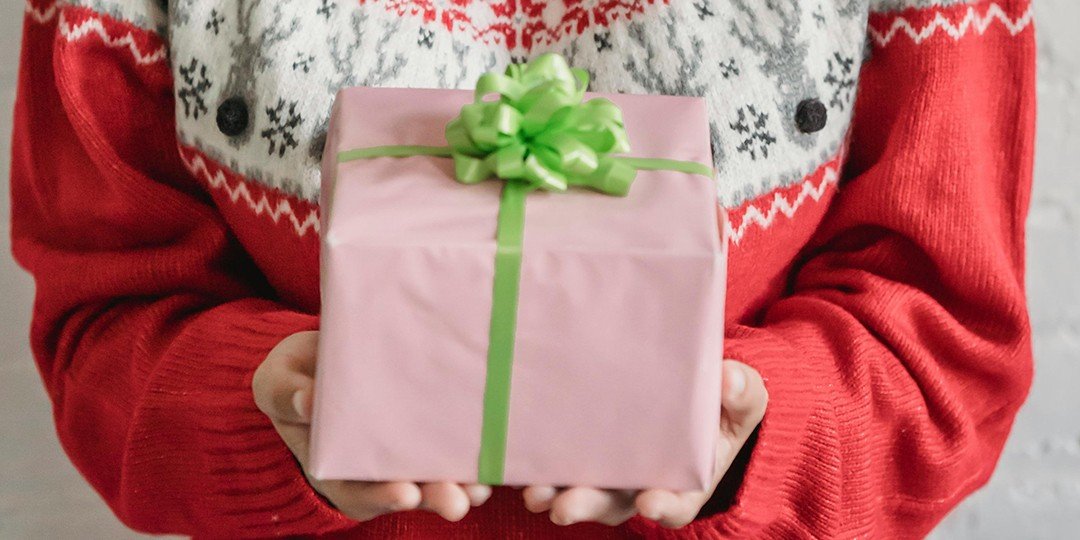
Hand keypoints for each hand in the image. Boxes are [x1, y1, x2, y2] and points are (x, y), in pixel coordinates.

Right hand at [252, 331, 491, 521]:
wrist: (326, 355)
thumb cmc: (297, 375)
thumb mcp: (278, 381)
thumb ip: (287, 393)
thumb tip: (307, 402)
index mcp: (336, 466)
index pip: (359, 491)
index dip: (382, 496)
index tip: (404, 495)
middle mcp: (376, 467)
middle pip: (408, 490)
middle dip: (434, 496)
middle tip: (456, 502)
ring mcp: (407, 449)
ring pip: (438, 474)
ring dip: (463, 483)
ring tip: (481, 487)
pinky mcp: (432, 425)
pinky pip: (456, 443)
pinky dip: (476, 450)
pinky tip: (498, 452)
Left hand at [522, 360, 766, 527]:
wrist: (689, 386)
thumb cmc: (721, 400)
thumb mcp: (742, 395)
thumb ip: (742, 392)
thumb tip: (730, 378)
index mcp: (685, 479)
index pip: (675, 503)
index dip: (663, 506)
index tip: (650, 503)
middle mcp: (639, 482)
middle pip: (612, 503)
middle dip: (588, 505)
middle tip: (566, 507)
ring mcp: (606, 470)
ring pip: (578, 491)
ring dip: (554, 494)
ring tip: (534, 493)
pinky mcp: (580, 449)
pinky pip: (554, 464)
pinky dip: (536, 466)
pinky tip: (516, 461)